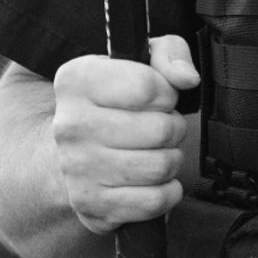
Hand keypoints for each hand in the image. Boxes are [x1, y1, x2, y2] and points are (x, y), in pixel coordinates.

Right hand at [51, 35, 199, 235]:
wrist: (72, 151)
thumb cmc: (113, 102)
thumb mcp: (139, 60)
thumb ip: (169, 54)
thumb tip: (187, 78)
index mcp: (76, 80)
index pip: (147, 86)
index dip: (166, 93)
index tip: (158, 98)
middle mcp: (70, 124)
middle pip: (160, 129)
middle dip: (173, 127)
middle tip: (160, 127)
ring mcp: (78, 168)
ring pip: (160, 167)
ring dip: (171, 158)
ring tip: (155, 150)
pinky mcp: (91, 204)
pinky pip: (155, 201)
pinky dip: (166, 191)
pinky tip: (151, 179)